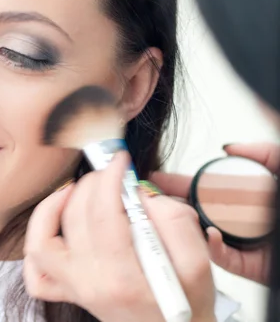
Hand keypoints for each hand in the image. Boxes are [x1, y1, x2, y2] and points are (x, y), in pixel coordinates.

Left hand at [24, 153, 214, 321]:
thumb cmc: (187, 306)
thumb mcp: (200, 264)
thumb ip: (174, 221)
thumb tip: (137, 192)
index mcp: (123, 278)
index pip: (104, 214)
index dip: (109, 179)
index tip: (119, 160)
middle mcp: (90, 284)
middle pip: (74, 219)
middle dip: (90, 184)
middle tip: (109, 174)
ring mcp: (75, 290)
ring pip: (41, 242)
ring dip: (52, 207)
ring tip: (75, 191)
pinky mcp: (69, 294)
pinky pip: (35, 274)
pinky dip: (37, 246)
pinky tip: (55, 225)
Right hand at [150, 142, 277, 284]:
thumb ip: (262, 153)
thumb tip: (229, 147)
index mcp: (238, 198)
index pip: (200, 189)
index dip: (176, 182)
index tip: (156, 176)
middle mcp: (233, 220)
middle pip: (192, 211)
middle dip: (168, 204)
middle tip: (150, 197)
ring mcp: (237, 242)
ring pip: (199, 235)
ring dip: (182, 226)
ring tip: (171, 215)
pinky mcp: (245, 264)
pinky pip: (221, 257)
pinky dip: (212, 247)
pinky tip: (211, 234)